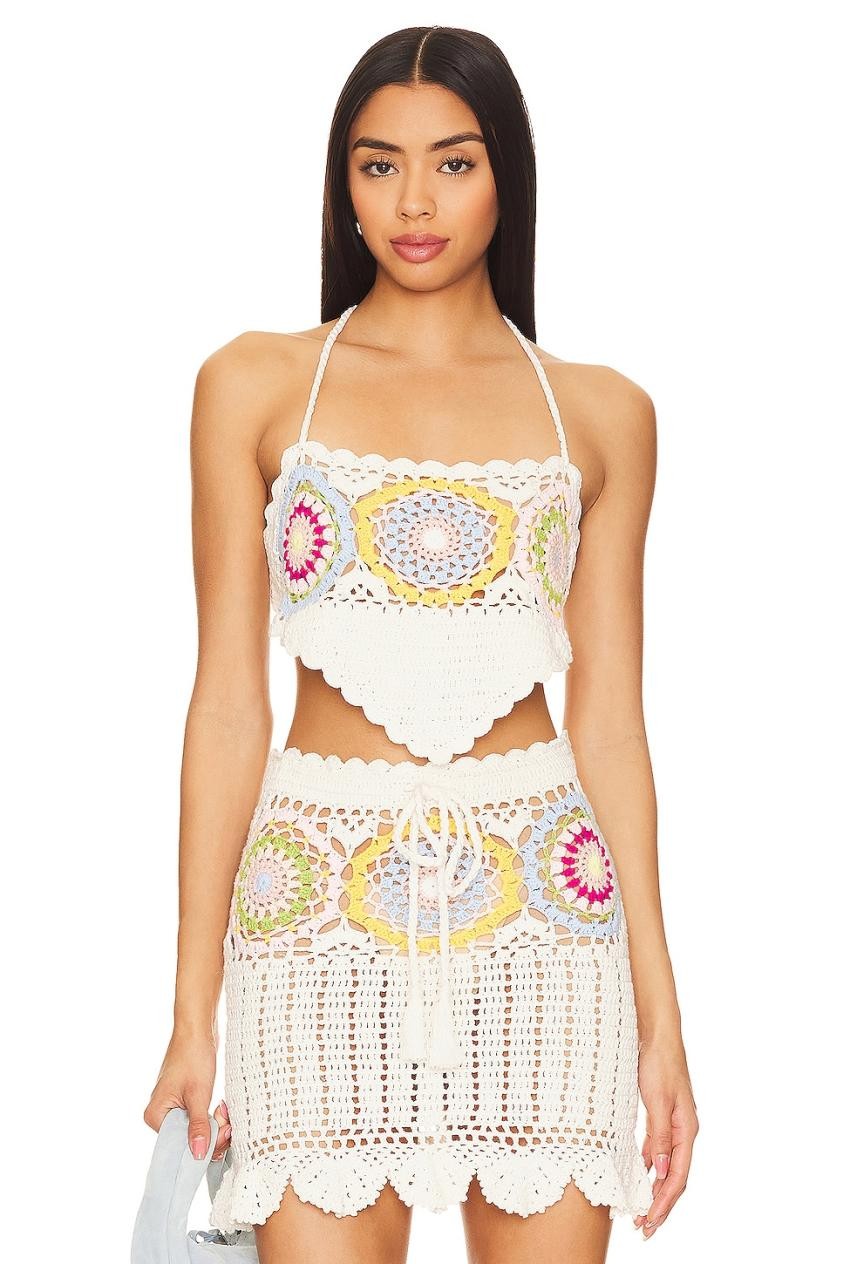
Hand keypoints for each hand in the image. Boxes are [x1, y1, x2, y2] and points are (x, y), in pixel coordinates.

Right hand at [143, 1028, 230, 1161]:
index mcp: (155, 1116)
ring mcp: (173, 1109)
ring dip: (216, 1125)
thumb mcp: (198, 1095)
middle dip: (213, 1133)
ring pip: (198, 1131)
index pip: (179, 1147)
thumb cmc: (193, 1057)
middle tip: (227, 1121)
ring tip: (224, 1109)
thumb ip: (198, 1127)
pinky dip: (213, 1117)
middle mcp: (161, 1116)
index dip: (203, 1145)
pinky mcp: (185, 1102)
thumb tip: (197, 1155)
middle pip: (189, 1141)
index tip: (223, 1133)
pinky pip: (200, 1120)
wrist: (197, 1029)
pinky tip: (222, 1108)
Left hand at [633, 1036, 698, 1239]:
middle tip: (644, 1228)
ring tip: (641, 1211)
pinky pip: (658, 1151)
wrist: (657, 1035)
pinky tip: (640, 1178)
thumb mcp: (656, 1099)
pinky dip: (650, 1169)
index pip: (677, 1176)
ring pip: (666, 1166)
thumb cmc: (658, 1063)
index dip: (664, 1202)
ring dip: (655, 1190)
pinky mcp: (662, 1117)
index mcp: (686, 1129)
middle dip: (661, 1205)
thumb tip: (661, 1169)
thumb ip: (659, 1135)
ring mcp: (673, 1125)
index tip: (649, 1221)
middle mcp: (683, 1131)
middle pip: (675, 1177)